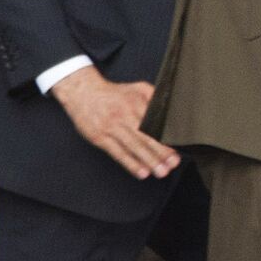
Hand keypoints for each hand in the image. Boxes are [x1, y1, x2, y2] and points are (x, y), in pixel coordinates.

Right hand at [51, 67, 179, 179]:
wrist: (83, 93)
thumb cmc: (113, 93)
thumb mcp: (137, 88)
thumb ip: (155, 97)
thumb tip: (171, 110)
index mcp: (136, 103)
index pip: (155, 123)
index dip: (166, 137)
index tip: (176, 148)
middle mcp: (124, 115)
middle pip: (145, 136)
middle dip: (160, 152)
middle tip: (172, 164)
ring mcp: (111, 127)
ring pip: (133, 146)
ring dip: (148, 161)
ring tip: (160, 171)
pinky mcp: (100, 137)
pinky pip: (118, 153)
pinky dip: (130, 163)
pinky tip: (141, 172)